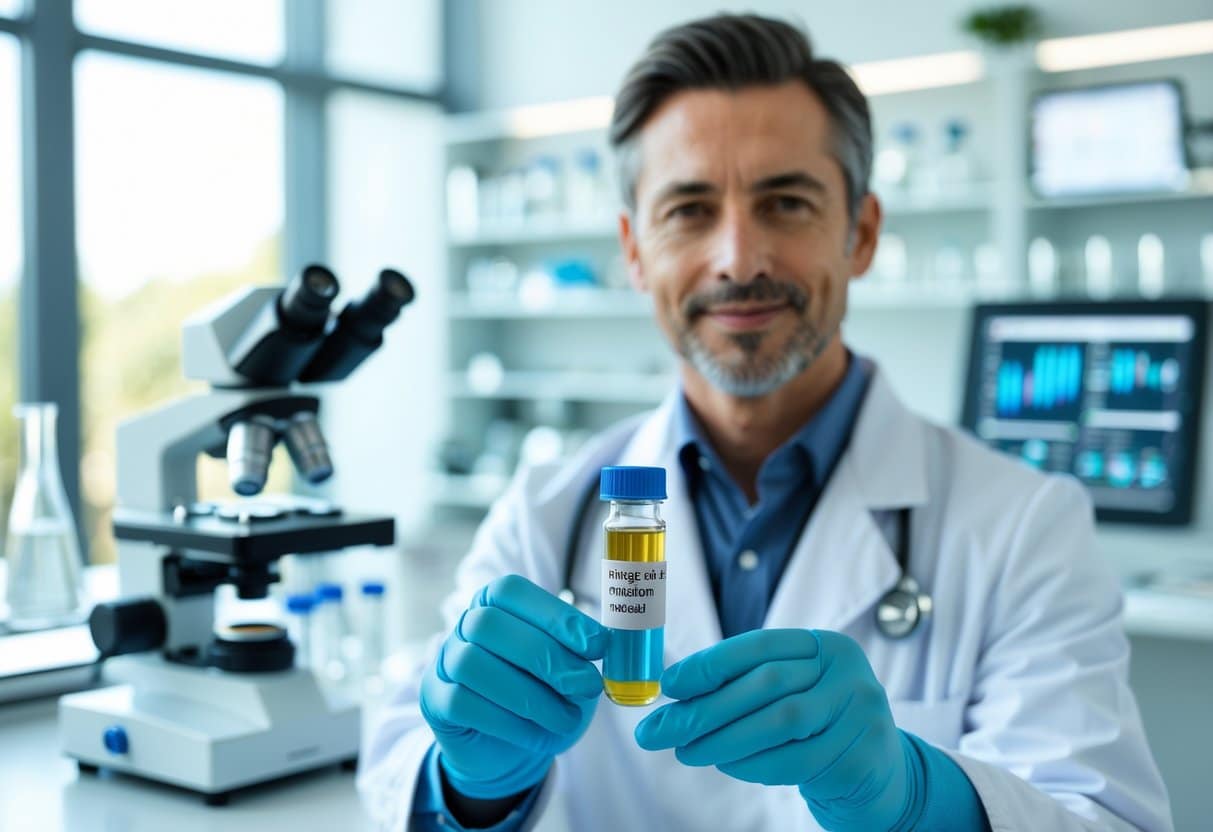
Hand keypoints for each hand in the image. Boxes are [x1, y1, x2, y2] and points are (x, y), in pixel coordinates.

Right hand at [419, 574, 606, 799]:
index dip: (554, 614)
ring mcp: (443, 661)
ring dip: (529, 695)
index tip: (597, 645)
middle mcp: (463, 624)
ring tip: (567, 718)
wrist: (507, 745)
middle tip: (587, 686)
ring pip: (473, 664)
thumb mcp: (567, 669)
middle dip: (546, 656)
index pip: (512, 592)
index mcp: (494, 602)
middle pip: (489, 625)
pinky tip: (539, 735)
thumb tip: (602, 645)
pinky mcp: (435, 700)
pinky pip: (462, 703)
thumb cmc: (542, 692)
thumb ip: (578, 653)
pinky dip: (508, 722)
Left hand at [634, 629, 917, 830]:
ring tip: (688, 752)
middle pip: (766, 684)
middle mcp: (848, 670)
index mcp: (824, 644)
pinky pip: (796, 761)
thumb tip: (670, 693)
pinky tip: (729, 766)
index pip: (759, 645)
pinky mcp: (863, 755)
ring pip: (780, 722)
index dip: (710, 663)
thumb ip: (740, 686)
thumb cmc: (817, 728)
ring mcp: (862, 711)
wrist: (879, 774)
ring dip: (724, 740)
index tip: (668, 686)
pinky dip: (753, 765)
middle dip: (706, 708)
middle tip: (662, 731)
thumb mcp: (787, 694)